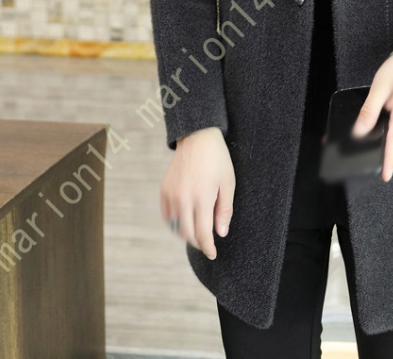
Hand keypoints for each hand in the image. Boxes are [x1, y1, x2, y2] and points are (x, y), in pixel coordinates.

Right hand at [160, 126, 235, 259]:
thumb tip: (220, 234)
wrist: (197, 138)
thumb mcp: (228, 183)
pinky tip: (185, 220)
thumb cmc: (217, 160)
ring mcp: (171, 195)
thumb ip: (224, 210)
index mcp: (202, 198)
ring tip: (198, 232)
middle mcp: (184, 199)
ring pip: (176, 227)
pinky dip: (175, 223)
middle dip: (199, 243)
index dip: (208, 247)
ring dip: (187, 234)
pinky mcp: (164, 190)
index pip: (203, 234)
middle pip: (188, 234)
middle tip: (207, 243)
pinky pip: (167, 215)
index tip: (213, 254)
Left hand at [351, 48, 392, 181]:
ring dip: (377, 135)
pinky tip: (373, 121)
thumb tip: (359, 131)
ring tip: (360, 127)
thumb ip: (369, 110)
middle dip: (372, 146)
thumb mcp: (380, 87)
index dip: (389, 161)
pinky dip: (383, 128)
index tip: (385, 176)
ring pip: (391, 135)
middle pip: (390, 142)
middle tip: (350, 144)